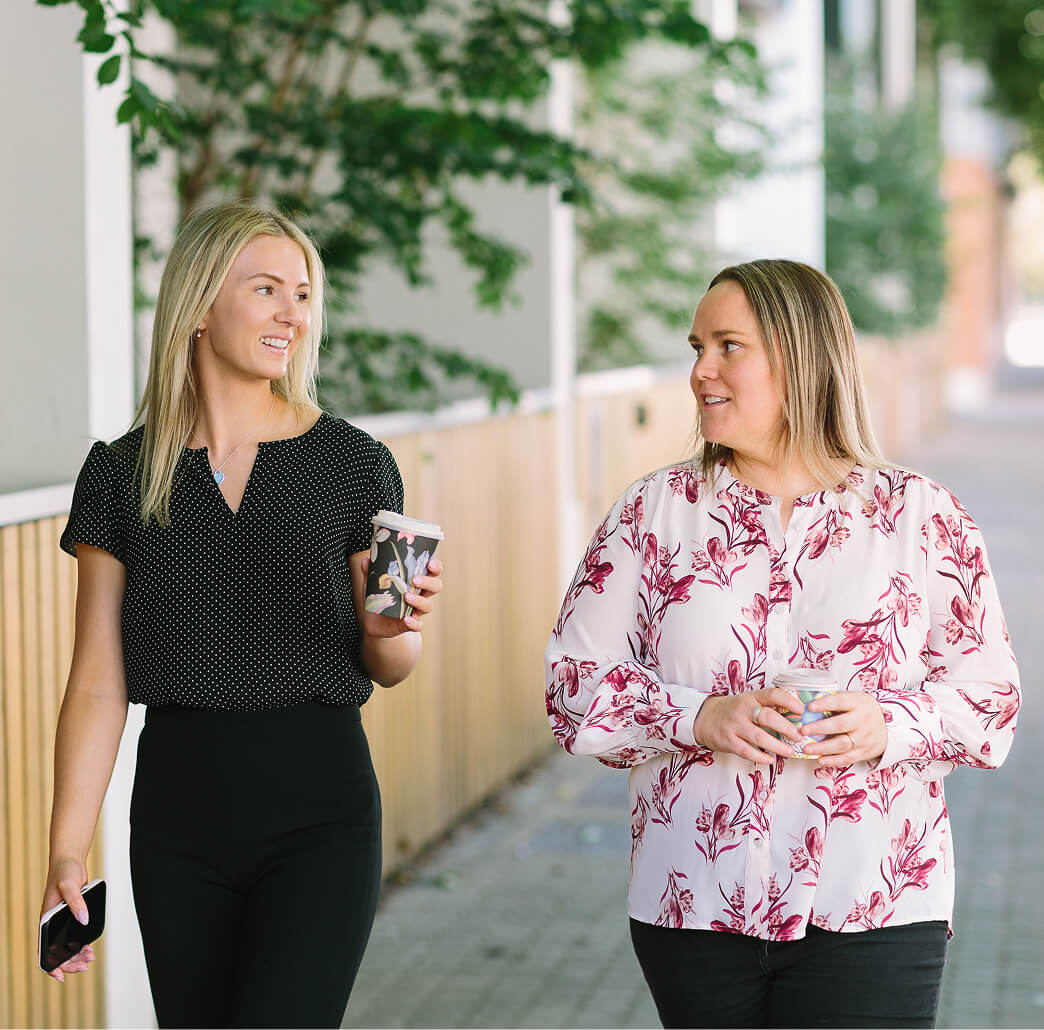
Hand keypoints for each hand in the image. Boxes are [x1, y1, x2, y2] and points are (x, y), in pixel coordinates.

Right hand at [40, 859, 96, 982]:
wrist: (70, 861)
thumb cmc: (64, 872)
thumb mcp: (70, 885)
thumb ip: (76, 903)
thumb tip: (84, 920)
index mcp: (45, 921)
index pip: (44, 950)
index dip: (50, 965)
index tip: (61, 976)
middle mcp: (52, 925)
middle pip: (57, 952)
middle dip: (70, 962)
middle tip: (86, 965)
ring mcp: (61, 922)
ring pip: (66, 947)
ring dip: (76, 955)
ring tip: (91, 957)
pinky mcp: (72, 917)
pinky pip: (73, 937)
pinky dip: (80, 945)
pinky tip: (90, 947)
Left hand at [359, 555, 442, 637]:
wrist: (374, 622)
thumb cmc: (379, 598)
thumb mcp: (373, 584)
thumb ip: (371, 572)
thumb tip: (366, 560)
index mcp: (416, 582)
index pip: (432, 572)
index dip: (435, 567)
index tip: (430, 563)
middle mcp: (420, 595)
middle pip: (435, 587)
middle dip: (428, 582)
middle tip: (414, 580)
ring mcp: (416, 611)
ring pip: (428, 606)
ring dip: (419, 601)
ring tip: (406, 596)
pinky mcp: (409, 625)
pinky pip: (417, 625)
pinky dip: (414, 623)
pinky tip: (406, 619)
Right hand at [693, 688, 805, 763]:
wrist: (705, 717)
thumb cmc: (734, 710)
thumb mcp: (749, 701)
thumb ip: (768, 706)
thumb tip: (796, 717)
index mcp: (751, 697)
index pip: (773, 694)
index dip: (789, 702)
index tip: (802, 711)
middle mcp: (743, 709)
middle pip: (768, 717)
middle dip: (787, 728)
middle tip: (799, 737)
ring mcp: (734, 725)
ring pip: (759, 737)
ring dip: (778, 746)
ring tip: (789, 752)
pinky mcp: (728, 741)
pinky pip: (748, 751)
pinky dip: (762, 757)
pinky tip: (771, 759)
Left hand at [798, 690, 886, 766]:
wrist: (886, 726)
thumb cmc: (861, 709)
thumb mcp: (852, 698)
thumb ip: (833, 700)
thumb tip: (807, 705)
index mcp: (858, 703)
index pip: (841, 701)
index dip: (825, 704)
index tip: (809, 707)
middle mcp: (863, 720)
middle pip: (841, 725)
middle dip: (820, 728)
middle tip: (803, 730)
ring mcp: (865, 737)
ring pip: (843, 744)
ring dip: (823, 748)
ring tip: (807, 748)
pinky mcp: (865, 752)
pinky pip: (848, 758)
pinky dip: (833, 761)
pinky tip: (820, 760)